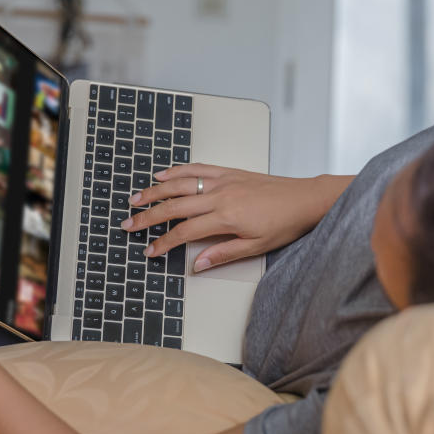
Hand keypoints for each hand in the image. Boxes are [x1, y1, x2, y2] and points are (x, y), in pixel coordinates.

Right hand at [122, 163, 353, 270]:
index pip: (184, 232)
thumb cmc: (285, 224)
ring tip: (135, 198)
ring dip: (155, 190)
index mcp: (226, 218)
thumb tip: (197, 265)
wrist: (305, 199)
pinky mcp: (229, 172)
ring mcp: (223, 181)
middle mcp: (220, 196)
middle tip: (128, 224)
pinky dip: (177, 170)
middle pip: (174, 206)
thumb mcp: (256, 247)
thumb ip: (224, 253)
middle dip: (148, 217)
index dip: (164, 243)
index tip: (150, 251)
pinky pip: (197, 169)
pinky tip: (163, 173)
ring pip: (180, 184)